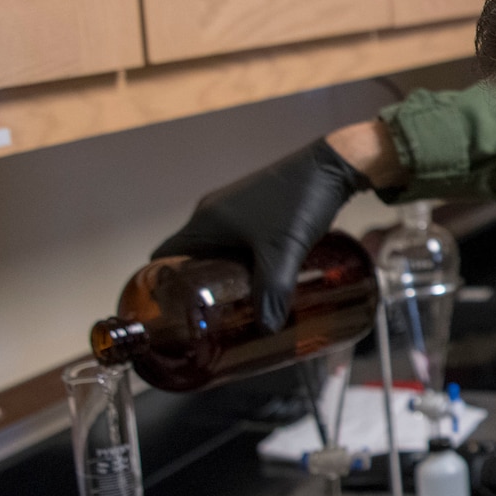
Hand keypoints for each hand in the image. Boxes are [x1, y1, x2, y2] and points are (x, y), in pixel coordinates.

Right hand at [152, 137, 369, 329]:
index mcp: (204, 221)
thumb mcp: (283, 251)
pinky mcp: (258, 211)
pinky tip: (264, 283)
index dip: (162, 287)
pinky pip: (240, 244)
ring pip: (218, 253)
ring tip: (239, 308)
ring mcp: (235, 211)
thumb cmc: (300, 200)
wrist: (333, 165)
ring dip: (225, 278)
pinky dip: (245, 265)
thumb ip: (272, 290)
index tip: (173, 315)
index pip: (164, 258)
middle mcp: (213, 214)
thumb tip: (265, 330)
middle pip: (192, 260)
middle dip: (199, 290)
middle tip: (212, 320)